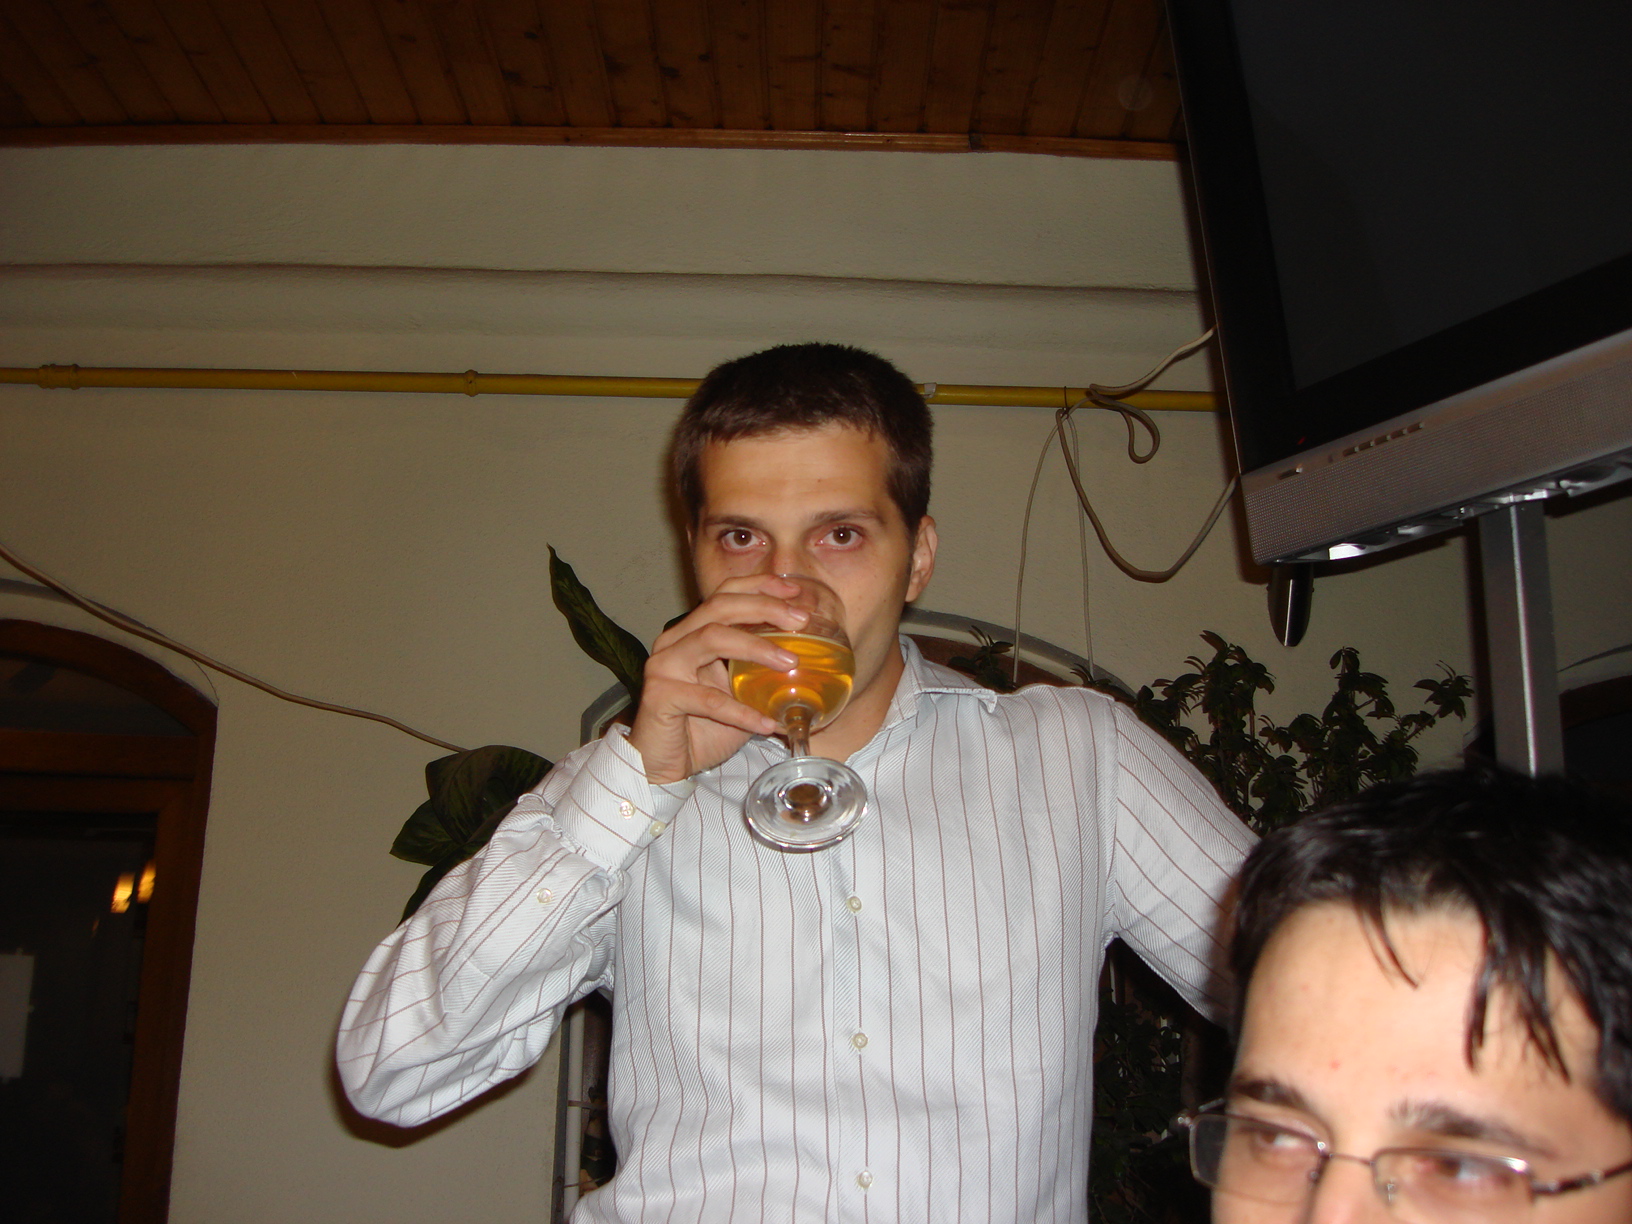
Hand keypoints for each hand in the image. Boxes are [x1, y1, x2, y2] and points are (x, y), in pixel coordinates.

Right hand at [628, 575, 809, 783]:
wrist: (663, 765)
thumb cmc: (702, 727)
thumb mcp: (737, 692)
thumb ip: (759, 672)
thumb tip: (808, 662)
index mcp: (691, 633)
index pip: (724, 595)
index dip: (759, 586)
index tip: (794, 590)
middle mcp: (674, 641)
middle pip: (720, 607)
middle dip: (764, 608)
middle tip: (800, 621)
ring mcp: (663, 666)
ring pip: (712, 639)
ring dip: (756, 648)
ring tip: (790, 664)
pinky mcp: (660, 696)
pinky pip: (708, 700)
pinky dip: (741, 712)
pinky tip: (766, 723)